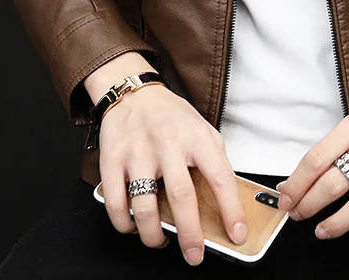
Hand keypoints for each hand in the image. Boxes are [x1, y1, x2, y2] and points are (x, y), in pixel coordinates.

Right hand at [96, 82, 246, 265]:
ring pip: (144, 207)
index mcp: (196, 137)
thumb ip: (214, 160)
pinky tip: (134, 227)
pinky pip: (116, 204)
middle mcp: (168, 143)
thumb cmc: (171, 116)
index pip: (220, 177)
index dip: (231, 210)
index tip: (236, 233)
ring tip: (162, 241)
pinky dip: (125, 224)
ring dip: (153, 235)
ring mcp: (138, 152)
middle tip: (195, 255)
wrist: (134, 94)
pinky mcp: (112, 161)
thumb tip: (229, 201)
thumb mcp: (203, 129)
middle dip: (190, 234)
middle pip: (182, 196)